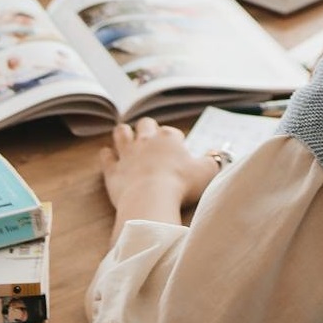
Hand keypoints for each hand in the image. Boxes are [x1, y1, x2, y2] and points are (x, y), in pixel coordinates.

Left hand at [98, 118, 220, 237]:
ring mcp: (127, 154)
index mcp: (169, 138)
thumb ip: (213, 160)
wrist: (152, 199)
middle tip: (152, 139)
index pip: (171, 132)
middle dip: (148, 128)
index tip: (177, 149)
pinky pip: (106, 156)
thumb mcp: (206, 172)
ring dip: (124, 133)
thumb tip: (216, 154)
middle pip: (145, 124)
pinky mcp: (113, 170)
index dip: (175, 140)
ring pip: (122, 132)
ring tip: (128, 138)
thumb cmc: (182, 184)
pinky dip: (107, 155)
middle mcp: (146, 140)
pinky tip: (109, 156)